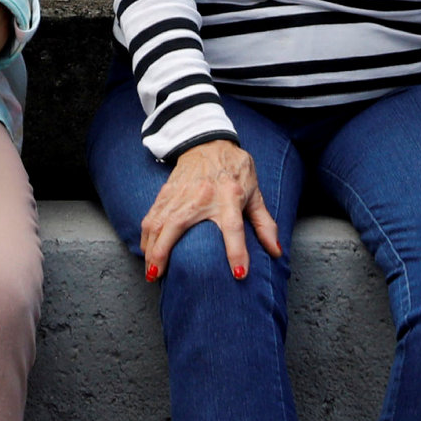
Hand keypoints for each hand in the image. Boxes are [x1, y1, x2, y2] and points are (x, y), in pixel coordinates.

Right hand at [142, 137, 282, 281]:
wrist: (209, 142)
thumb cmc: (235, 169)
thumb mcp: (255, 193)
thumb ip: (265, 224)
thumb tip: (275, 252)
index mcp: (229, 196)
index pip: (234, 227)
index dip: (238, 251)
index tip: (239, 274)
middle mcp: (201, 195)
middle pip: (177, 225)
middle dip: (163, 253)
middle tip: (158, 278)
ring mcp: (180, 192)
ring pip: (158, 222)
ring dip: (150, 248)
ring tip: (150, 272)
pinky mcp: (167, 191)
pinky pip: (152, 215)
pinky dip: (146, 235)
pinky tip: (145, 250)